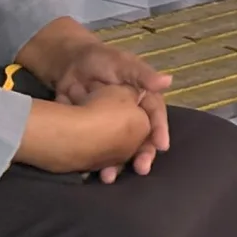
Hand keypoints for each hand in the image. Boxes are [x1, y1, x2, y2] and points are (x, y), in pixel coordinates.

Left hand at [45, 39, 172, 179]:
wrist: (67, 65)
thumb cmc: (101, 59)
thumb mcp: (123, 64)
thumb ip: (143, 75)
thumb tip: (168, 81)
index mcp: (142, 99)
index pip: (155, 116)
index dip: (159, 131)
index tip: (161, 146)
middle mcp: (130, 116)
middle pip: (139, 138)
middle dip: (142, 154)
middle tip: (142, 168)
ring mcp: (110, 127)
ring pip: (118, 148)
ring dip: (116, 164)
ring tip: (111, 177)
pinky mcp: (90, 134)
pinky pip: (95, 151)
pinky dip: (93, 163)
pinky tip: (90, 174)